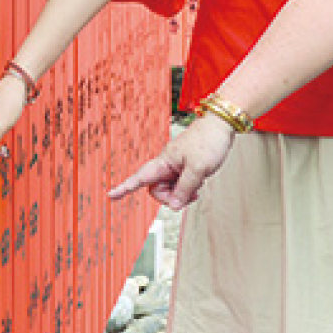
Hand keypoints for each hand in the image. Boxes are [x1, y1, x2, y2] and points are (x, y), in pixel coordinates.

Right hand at [108, 115, 236, 209]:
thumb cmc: (209, 142)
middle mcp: (167, 164)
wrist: (221, 126)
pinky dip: (188, 188)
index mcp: (164, 161)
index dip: (124, 188)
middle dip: (171, 198)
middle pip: (158, 190)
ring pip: (171, 188)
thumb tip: (174, 206)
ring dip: (182, 194)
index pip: (140, 177)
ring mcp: (176, 165)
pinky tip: (199, 183)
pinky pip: (180, 184)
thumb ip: (185, 189)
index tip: (110, 196)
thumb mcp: (198, 169)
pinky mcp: (185, 167)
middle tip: (191, 196)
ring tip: (198, 187)